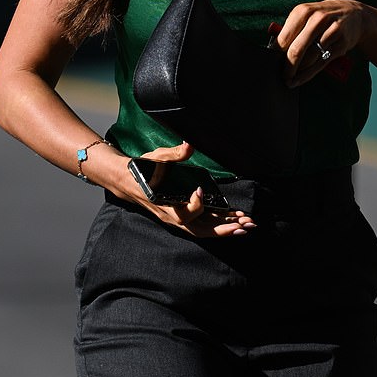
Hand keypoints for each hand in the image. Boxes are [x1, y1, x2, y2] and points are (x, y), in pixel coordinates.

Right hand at [126, 141, 256, 236]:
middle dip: (224, 228)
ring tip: (247, 225)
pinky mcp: (184, 216)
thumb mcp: (156, 158)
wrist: (129, 182)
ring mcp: (178, 219)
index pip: (182, 214)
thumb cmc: (142, 170)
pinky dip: (220, 223)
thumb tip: (189, 146)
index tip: (201, 190)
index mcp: (163, 205)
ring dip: (226, 228)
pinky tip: (236, 219)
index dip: (195, 205)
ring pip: (204, 230)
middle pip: (200, 230)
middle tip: (244, 225)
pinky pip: (204, 224)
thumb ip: (173, 154)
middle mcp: (172, 217)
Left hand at [277, 0, 365, 86]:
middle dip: (287, 66)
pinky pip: (321, 63)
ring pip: (309, 58)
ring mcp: (331, 31)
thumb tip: (274, 51)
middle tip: (281, 75)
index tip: (270, 63)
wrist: (354, 14)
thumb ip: (291, 29)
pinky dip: (308, 74)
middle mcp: (317, 19)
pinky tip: (299, 79)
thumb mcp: (306, 15)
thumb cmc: (323, 18)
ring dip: (297, 72)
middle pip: (296, 49)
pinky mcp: (341, 43)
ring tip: (289, 79)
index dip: (276, 53)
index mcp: (303, 11)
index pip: (284, 37)